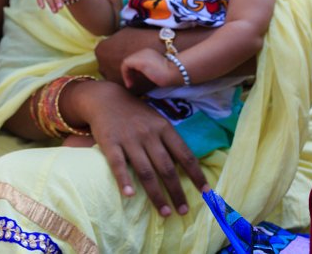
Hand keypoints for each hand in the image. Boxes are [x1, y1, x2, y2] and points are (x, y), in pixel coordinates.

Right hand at [74, 80, 207, 216]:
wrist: (105, 98)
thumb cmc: (135, 113)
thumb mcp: (157, 119)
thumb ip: (169, 140)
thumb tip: (186, 166)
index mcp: (164, 128)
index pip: (185, 155)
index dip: (196, 175)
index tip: (205, 193)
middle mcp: (149, 134)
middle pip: (166, 168)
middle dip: (177, 192)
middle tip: (184, 211)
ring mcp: (129, 139)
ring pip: (146, 172)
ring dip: (157, 195)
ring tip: (165, 212)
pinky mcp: (110, 143)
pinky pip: (118, 165)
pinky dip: (124, 180)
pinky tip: (129, 195)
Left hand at [121, 49, 178, 89]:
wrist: (175, 72)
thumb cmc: (170, 74)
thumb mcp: (157, 70)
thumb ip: (148, 70)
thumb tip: (139, 75)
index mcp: (149, 53)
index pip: (136, 60)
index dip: (134, 70)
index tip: (136, 79)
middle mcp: (144, 52)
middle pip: (131, 61)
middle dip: (129, 72)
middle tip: (131, 83)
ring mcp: (142, 55)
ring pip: (127, 62)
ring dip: (126, 74)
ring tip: (130, 84)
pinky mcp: (139, 61)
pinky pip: (125, 65)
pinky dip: (125, 74)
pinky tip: (130, 83)